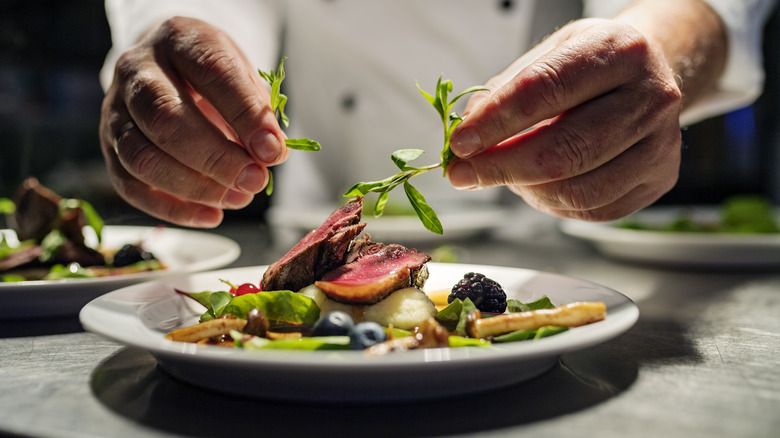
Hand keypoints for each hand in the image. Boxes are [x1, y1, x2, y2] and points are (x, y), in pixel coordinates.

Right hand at [99, 17, 287, 226]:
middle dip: (216, 158)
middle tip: (254, 180)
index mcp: (178, 39)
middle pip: (166, 119)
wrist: (167, 68)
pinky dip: (173, 209)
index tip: (273, 150)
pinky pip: (131, 186)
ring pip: (142, 157)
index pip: (211, 72)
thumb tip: (270, 154)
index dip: (244, 114)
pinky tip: (212, 215)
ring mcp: (115, 110)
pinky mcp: (109, 147)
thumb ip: (256, 109)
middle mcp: (137, 70)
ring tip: (239, 198)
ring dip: (195, 187)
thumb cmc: (211, 76)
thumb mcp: (241, 75)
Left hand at [447, 18, 683, 220]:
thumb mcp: (548, 54)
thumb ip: (505, 91)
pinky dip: (551, 204)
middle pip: (563, 150)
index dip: (495, 122)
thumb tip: (466, 136)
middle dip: (500, 168)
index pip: (544, 90)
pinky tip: (536, 185)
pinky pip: (593, 210)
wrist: (651, 73)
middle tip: (462, 174)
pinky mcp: (660, 178)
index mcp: (619, 50)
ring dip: (525, 189)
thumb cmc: (591, 65)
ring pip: (578, 190)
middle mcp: (651, 96)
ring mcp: (661, 142)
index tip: (459, 143)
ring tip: (503, 175)